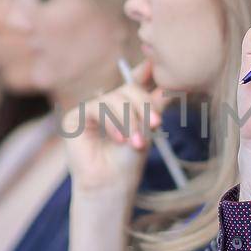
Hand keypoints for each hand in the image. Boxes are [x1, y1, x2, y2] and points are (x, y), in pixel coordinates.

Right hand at [61, 61, 161, 195]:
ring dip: (129, 119)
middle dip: (144, 105)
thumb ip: (156, 104)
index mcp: (124, 106)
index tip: (155, 64)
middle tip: (155, 125)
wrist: (112, 186)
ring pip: (114, 98)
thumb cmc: (129, 162)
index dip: (145, 71)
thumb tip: (175, 83)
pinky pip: (97, 107)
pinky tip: (120, 139)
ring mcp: (90, 109)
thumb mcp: (147, 129)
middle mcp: (106, 105)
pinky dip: (112, 122)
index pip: (134, 82)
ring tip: (136, 142)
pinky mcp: (75, 118)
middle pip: (128, 89)